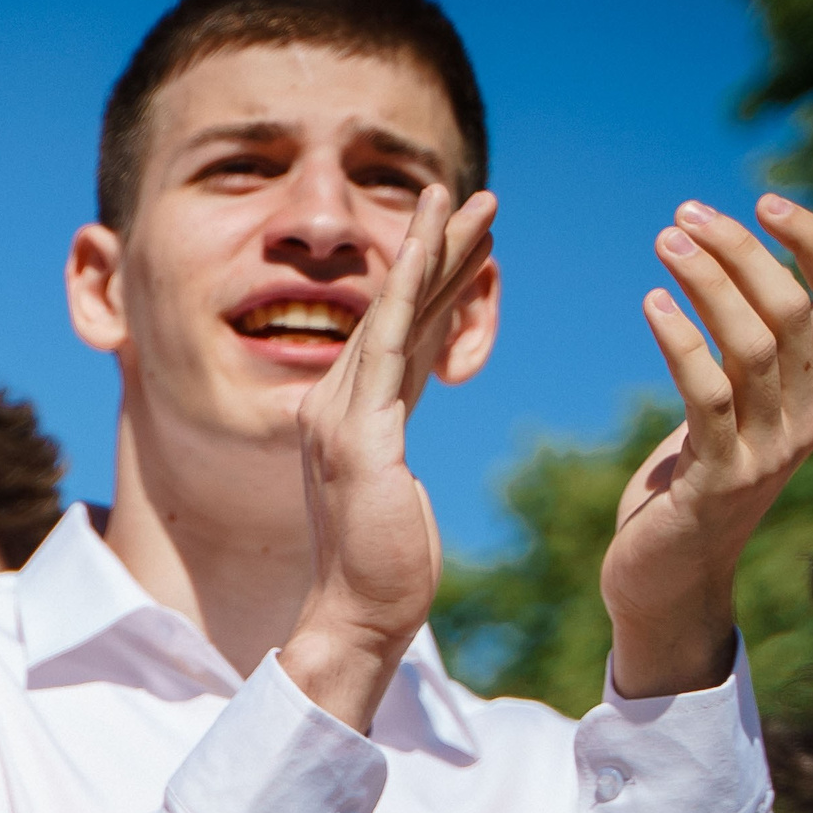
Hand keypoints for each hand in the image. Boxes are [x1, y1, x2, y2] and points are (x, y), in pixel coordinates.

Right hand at [283, 182, 497, 732]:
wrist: (357, 615)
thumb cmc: (384, 568)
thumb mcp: (396, 489)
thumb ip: (394, 445)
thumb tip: (402, 432)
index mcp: (347, 416)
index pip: (398, 334)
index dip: (434, 283)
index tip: (472, 240)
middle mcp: (333, 403)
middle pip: (396, 310)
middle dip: (439, 250)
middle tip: (479, 197)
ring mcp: (339, 414)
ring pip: (392, 311)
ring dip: (433, 251)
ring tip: (471, 201)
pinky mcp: (358, 432)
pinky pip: (386, 342)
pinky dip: (408, 289)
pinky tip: (431, 249)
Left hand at [600, 195, 812, 697]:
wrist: (664, 584)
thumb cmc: (683, 492)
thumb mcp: (723, 415)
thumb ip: (737, 360)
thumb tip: (717, 277)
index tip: (765, 199)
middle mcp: (808, 419)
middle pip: (794, 308)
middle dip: (741, 251)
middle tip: (682, 217)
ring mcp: (770, 452)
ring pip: (756, 344)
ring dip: (708, 284)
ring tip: (663, 242)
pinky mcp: (722, 479)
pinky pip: (708, 394)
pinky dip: (680, 341)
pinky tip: (650, 305)